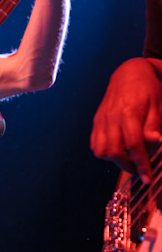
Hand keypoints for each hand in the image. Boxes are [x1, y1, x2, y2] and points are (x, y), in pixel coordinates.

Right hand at [90, 57, 161, 182]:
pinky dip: (105, 153)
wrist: (128, 73)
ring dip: (115, 160)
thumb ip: (153, 124)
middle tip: (141, 169)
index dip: (141, 163)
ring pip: (101, 151)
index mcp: (129, 112)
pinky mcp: (96, 122)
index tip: (147, 178)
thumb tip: (154, 141)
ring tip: (129, 160)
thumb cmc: (147, 89)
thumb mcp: (157, 104)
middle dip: (128, 165)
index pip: (133, 144)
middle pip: (114, 151)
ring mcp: (101, 120)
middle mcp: (111, 117)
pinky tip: (117, 151)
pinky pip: (95, 145)